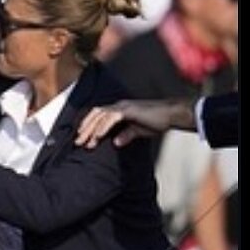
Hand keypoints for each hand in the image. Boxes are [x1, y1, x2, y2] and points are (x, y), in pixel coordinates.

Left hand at [75, 98, 194, 148]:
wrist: (172, 115)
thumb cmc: (157, 121)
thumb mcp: (138, 131)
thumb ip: (126, 135)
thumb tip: (116, 143)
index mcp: (119, 109)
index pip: (98, 116)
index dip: (88, 126)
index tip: (83, 139)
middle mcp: (118, 105)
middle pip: (95, 115)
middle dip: (85, 128)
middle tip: (78, 142)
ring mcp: (123, 106)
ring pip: (101, 116)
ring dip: (92, 129)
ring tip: (85, 141)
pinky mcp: (129, 110)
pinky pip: (112, 118)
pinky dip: (104, 127)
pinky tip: (98, 136)